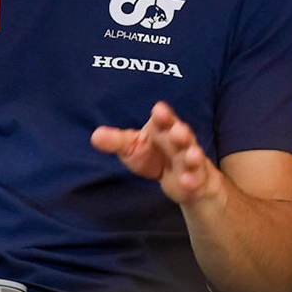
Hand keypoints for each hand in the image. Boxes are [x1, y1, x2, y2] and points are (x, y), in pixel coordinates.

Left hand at [92, 102, 223, 208]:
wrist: (182, 178)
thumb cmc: (153, 156)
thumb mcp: (132, 147)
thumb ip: (116, 141)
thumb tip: (94, 136)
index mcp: (163, 129)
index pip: (164, 120)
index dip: (163, 115)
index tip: (158, 110)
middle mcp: (180, 142)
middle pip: (181, 135)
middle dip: (180, 133)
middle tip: (178, 130)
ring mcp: (190, 160)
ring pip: (193, 156)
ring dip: (193, 155)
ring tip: (193, 156)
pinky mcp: (196, 179)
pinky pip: (196, 179)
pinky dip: (192, 180)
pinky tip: (187, 181)